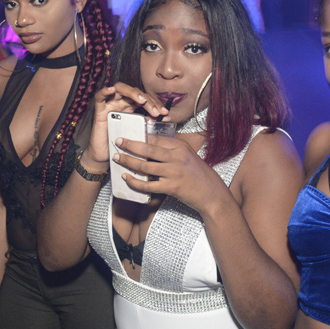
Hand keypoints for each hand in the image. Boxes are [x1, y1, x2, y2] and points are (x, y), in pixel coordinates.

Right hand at [88, 83, 168, 164]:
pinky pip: (99, 97)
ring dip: (132, 93)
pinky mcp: (99, 110)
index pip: (145, 99)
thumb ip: (148, 124)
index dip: (156, 104)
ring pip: (120, 89)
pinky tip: (111, 90)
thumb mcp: (137, 133)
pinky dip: (104, 91)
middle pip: (135, 93)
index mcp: (131, 107)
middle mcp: (121, 103)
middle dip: (148, 100)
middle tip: (157, 112)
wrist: (105, 156)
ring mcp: (110, 105)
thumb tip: (165, 118)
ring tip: (142, 101)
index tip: (165, 114)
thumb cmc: (120, 144)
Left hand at [112, 134, 227, 214]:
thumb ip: (172, 150)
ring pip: (145, 166)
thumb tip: (151, 145)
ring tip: (117, 158)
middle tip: (118, 142)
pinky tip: (126, 178)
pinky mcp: (171, 187)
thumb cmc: (199, 174)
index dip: (140, 136)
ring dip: (128, 162)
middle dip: (130, 145)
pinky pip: (147, 185)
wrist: (212, 194)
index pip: (156, 139)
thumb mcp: (188, 155)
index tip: (129, 134)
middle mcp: (177, 157)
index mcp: (181, 147)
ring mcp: (173, 173)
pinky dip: (134, 182)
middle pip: (148, 150)